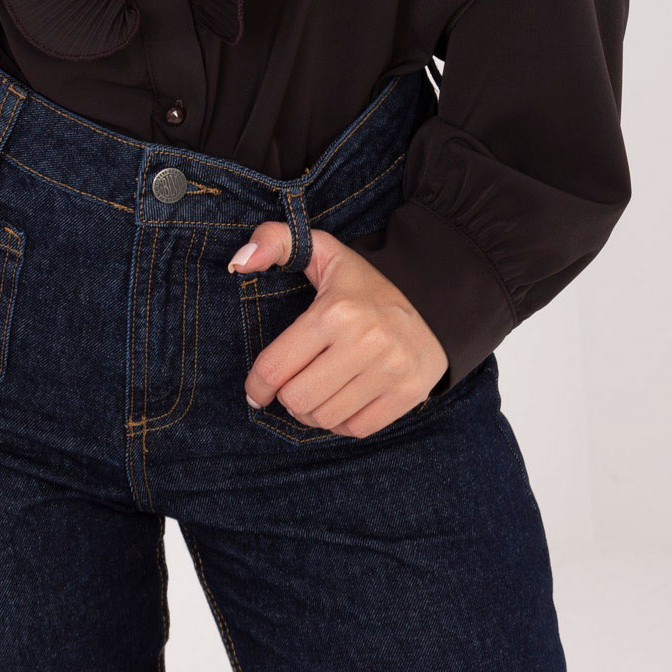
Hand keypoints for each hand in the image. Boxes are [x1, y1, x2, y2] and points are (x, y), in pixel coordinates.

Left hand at [228, 222, 448, 436]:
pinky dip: (341, 423)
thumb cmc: (363, 284)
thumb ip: (274, 242)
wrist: (433, 298)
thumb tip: (238, 263)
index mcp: (335, 311)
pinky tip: (341, 401)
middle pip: (297, 399)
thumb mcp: (322, 250)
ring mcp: (390, 371)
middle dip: (287, 396)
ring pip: (325, 419)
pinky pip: (356, 429)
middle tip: (293, 385)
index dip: (257, 385)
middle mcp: (365, 342)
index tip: (255, 389)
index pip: (275, 367)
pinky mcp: (408, 393)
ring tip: (317, 392)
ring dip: (312, 412)